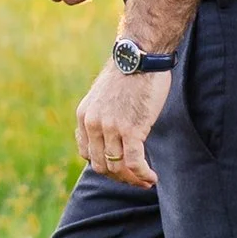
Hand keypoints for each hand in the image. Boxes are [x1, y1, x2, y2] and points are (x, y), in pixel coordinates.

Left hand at [75, 52, 168, 187]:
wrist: (140, 57)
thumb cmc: (128, 74)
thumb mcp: (103, 96)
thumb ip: (101, 116)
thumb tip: (110, 139)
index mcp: (83, 116)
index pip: (88, 155)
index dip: (105, 166)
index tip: (120, 169)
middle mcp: (93, 124)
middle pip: (102, 166)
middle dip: (119, 177)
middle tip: (136, 179)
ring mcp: (111, 128)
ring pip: (118, 168)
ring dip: (134, 179)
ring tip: (146, 181)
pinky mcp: (131, 130)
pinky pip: (134, 164)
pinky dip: (143, 175)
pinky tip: (152, 177)